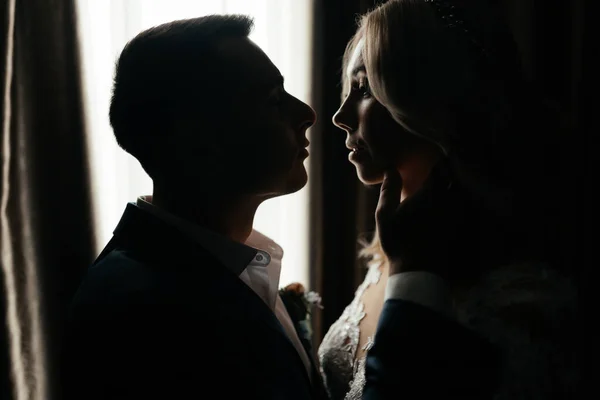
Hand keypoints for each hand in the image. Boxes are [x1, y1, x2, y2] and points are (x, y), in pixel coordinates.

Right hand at [376, 160, 467, 276]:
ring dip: (458, 184)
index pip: (440, 168)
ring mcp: (456, 214)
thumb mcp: (384, 216)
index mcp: (427, 194)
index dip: (441, 160)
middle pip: (455, 177)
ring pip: (463, 190)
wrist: (418, 270)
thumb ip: (389, 191)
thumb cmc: (397, 243)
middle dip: (451, 169)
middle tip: (446, 164)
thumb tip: (391, 169)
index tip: (438, 155)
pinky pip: (467, 207)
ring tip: (453, 180)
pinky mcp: (462, 227)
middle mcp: (446, 201)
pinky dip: (464, 200)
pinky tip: (457, 202)